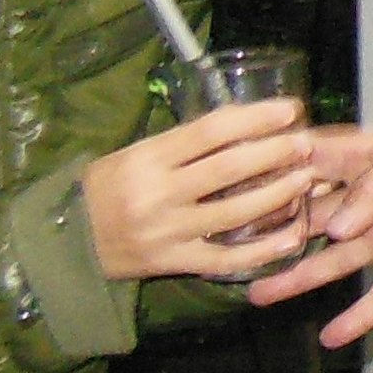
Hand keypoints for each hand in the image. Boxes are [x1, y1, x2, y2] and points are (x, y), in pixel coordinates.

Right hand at [83, 100, 314, 280]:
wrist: (66, 242)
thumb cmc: (108, 188)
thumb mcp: (136, 154)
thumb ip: (184, 143)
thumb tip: (246, 120)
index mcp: (148, 158)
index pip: (211, 131)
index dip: (256, 118)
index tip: (291, 109)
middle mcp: (158, 194)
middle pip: (228, 169)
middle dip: (275, 154)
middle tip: (306, 144)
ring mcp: (166, 231)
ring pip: (234, 213)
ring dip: (277, 195)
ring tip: (305, 180)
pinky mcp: (171, 263)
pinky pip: (224, 259)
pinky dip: (262, 250)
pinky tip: (291, 237)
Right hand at [247, 110, 372, 347]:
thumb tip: (335, 227)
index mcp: (371, 160)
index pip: (314, 166)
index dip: (276, 177)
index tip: (230, 192)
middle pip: (314, 218)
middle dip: (274, 233)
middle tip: (226, 253)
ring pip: (335, 261)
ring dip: (299, 277)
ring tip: (256, 295)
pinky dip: (357, 318)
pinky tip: (329, 338)